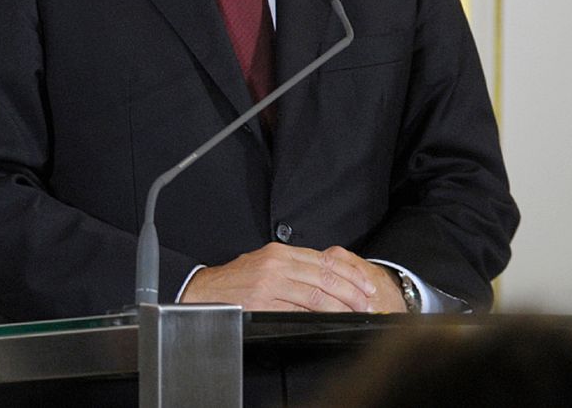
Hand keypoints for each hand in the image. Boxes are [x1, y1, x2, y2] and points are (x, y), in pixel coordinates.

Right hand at [181, 243, 392, 312]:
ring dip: (342, 306)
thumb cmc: (235, 281)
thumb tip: (328, 282)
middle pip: (325, 276)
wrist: (203, 291)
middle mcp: (276, 263)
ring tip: (356, 312)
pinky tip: (331, 319)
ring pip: (317, 294)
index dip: (350, 273)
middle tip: (368, 302)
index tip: (366, 284)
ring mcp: (270, 283)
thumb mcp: (264, 264)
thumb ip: (293, 268)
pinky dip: (320, 316)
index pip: (324, 259)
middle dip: (353, 291)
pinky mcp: (264, 302)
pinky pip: (299, 310)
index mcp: (279, 252)